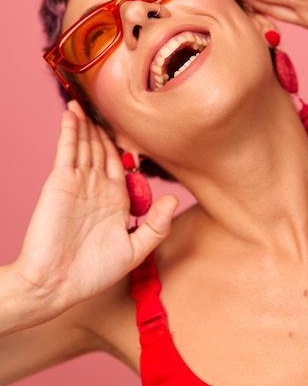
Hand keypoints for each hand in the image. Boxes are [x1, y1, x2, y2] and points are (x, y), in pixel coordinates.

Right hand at [14, 102, 176, 319]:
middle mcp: (97, 186)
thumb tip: (174, 199)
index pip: (121, 163)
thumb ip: (156, 226)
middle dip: (104, 127)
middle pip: (102, 147)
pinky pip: (67, 149)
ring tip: (88, 100)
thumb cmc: (93, 273)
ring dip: (87, 122)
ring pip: (85, 143)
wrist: (55, 285)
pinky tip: (73, 113)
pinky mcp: (60, 181)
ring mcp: (78, 181)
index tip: (132, 126)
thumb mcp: (134, 251)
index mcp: (116, 200)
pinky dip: (70, 129)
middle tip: (108, 103)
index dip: (123, 144)